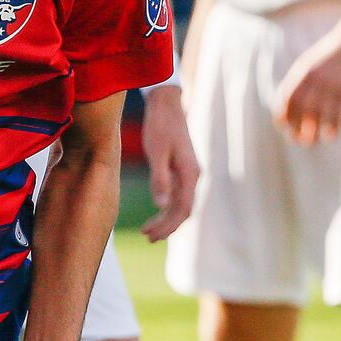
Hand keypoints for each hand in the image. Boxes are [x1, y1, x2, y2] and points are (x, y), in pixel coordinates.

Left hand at [140, 86, 197, 241]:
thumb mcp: (157, 152)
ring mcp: (188, 173)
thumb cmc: (160, 125)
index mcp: (190, 173)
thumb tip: (162, 206)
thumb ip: (160, 179)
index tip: (151, 235)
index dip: (168, 226)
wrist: (166, 103)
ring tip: (148, 231)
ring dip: (166, 220)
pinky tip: (156, 212)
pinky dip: (167, 208)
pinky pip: (178, 195)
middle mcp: (193, 175)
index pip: (183, 209)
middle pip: (183, 211)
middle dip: (167, 227)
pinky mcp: (181, 169)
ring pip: (181, 204)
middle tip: (147, 237)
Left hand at [276, 23, 340, 144]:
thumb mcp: (309, 64)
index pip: (287, 96)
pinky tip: (331, 136)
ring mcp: (330, 83)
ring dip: (313, 130)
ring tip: (311, 143)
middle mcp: (314, 78)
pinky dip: (333, 125)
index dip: (283, 112)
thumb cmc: (330, 56)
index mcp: (301, 72)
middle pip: (301, 107)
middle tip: (296, 140)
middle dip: (296, 126)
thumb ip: (299, 81)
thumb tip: (287, 102)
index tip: (282, 126)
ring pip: (318, 111)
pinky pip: (337, 110)